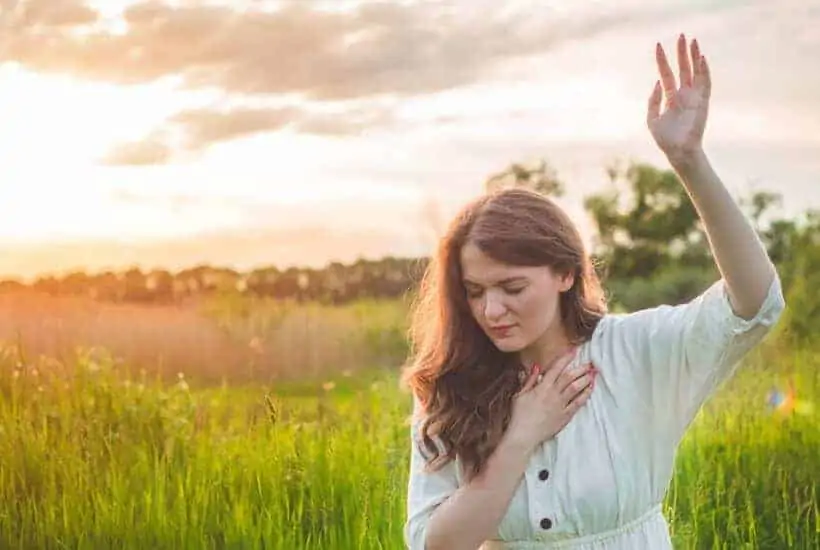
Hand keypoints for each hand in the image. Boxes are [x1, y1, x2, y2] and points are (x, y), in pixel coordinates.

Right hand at [505, 349, 597, 452]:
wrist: (523, 436)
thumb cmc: (518, 415)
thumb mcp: (519, 395)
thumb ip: (529, 380)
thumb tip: (536, 367)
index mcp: (542, 387)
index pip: (556, 369)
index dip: (565, 358)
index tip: (574, 351)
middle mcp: (553, 394)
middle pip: (570, 377)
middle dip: (581, 368)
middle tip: (590, 362)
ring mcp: (560, 406)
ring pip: (576, 389)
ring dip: (586, 379)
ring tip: (593, 373)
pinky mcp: (565, 416)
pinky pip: (578, 404)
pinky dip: (585, 395)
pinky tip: (590, 389)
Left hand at [647, 34, 710, 165]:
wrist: (678, 151)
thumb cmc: (665, 138)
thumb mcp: (652, 119)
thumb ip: (653, 101)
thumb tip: (657, 83)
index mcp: (670, 98)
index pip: (667, 74)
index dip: (662, 60)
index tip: (658, 46)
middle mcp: (683, 94)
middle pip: (683, 68)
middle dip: (682, 53)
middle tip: (681, 35)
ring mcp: (694, 97)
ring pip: (695, 72)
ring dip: (694, 57)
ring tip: (692, 41)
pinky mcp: (703, 102)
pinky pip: (704, 83)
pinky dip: (704, 71)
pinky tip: (701, 58)